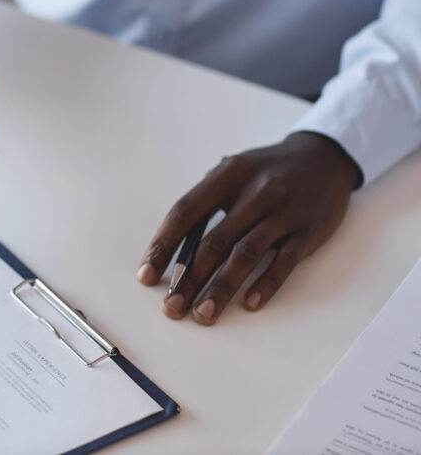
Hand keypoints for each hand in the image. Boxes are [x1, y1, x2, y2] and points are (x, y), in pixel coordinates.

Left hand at [137, 132, 360, 324]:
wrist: (323, 157)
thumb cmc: (265, 171)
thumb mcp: (233, 173)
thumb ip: (206, 203)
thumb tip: (172, 248)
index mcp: (227, 175)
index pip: (186, 212)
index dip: (163, 245)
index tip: (147, 274)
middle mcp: (255, 192)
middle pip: (214, 241)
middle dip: (189, 277)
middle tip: (172, 306)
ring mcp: (283, 212)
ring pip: (246, 254)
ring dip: (221, 288)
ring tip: (202, 313)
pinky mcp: (308, 230)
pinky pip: (285, 260)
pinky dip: (267, 283)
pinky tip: (250, 303)